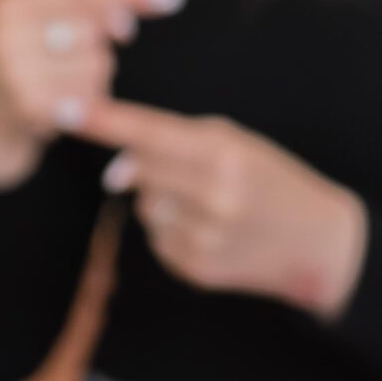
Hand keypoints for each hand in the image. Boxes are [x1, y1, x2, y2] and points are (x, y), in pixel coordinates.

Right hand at [0, 0, 185, 186]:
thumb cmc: (30, 62)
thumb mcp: (49, 24)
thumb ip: (91, 11)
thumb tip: (134, 17)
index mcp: (10, 2)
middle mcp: (4, 33)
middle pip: (93, 30)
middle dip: (96, 46)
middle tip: (63, 61)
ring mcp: (13, 72)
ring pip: (96, 65)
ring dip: (92, 79)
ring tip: (59, 86)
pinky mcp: (29, 107)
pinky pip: (90, 99)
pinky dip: (87, 103)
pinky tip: (61, 107)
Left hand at [75, 100, 366, 318]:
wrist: (317, 242)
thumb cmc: (270, 179)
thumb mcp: (235, 143)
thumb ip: (173, 143)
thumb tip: (115, 173)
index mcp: (224, 154)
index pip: (150, 133)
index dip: (104, 121)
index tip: (64, 111)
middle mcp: (213, 196)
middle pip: (138, 171)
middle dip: (146, 166)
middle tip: (185, 169)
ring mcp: (204, 237)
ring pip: (145, 207)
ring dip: (163, 200)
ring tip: (208, 205)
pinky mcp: (195, 270)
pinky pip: (157, 239)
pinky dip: (173, 231)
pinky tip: (210, 231)